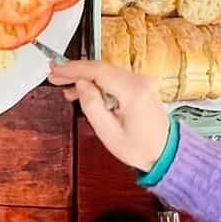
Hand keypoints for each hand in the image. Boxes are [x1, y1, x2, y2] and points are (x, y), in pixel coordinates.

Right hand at [48, 59, 169, 171]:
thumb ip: (91, 105)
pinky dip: (97, 82)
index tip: (56, 70)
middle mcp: (140, 81)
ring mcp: (142, 82)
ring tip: (65, 86)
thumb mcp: (108, 133)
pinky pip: (114, 79)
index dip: (73, 69)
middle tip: (55, 75)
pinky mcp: (141, 86)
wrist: (165, 153)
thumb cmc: (140, 148)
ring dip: (85, 77)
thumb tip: (81, 85)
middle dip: (76, 71)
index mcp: (133, 91)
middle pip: (101, 68)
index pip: (97, 71)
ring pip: (106, 72)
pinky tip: (84, 90)